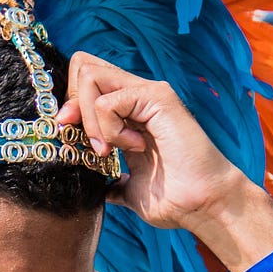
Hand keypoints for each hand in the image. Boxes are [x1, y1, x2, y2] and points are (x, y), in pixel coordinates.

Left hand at [57, 52, 250, 225]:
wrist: (203, 204)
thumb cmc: (175, 198)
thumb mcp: (129, 189)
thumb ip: (111, 181)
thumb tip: (96, 190)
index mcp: (128, 111)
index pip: (83, 81)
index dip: (69, 105)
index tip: (72, 139)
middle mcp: (136, 95)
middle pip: (82, 67)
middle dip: (72, 105)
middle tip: (87, 143)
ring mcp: (147, 92)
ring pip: (90, 77)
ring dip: (89, 121)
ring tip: (109, 150)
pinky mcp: (157, 97)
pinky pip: (108, 102)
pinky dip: (110, 129)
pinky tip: (135, 148)